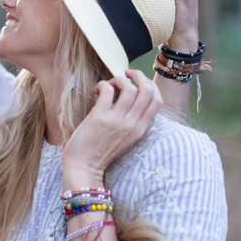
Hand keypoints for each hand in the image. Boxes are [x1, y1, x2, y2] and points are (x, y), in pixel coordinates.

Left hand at [61, 70, 162, 185]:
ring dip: (119, 79)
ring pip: (129, 88)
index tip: (138, 81)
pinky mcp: (100, 117)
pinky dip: (103, 84)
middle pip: (148, 90)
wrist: (83, 167)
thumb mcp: (125, 138)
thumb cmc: (100, 151)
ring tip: (110, 84)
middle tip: (126, 74)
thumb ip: (131, 121)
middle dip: (139, 75)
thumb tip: (129, 95)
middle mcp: (132, 124)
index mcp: (140, 129)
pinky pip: (108, 90)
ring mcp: (117, 121)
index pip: (158, 101)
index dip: (151, 85)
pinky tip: (97, 90)